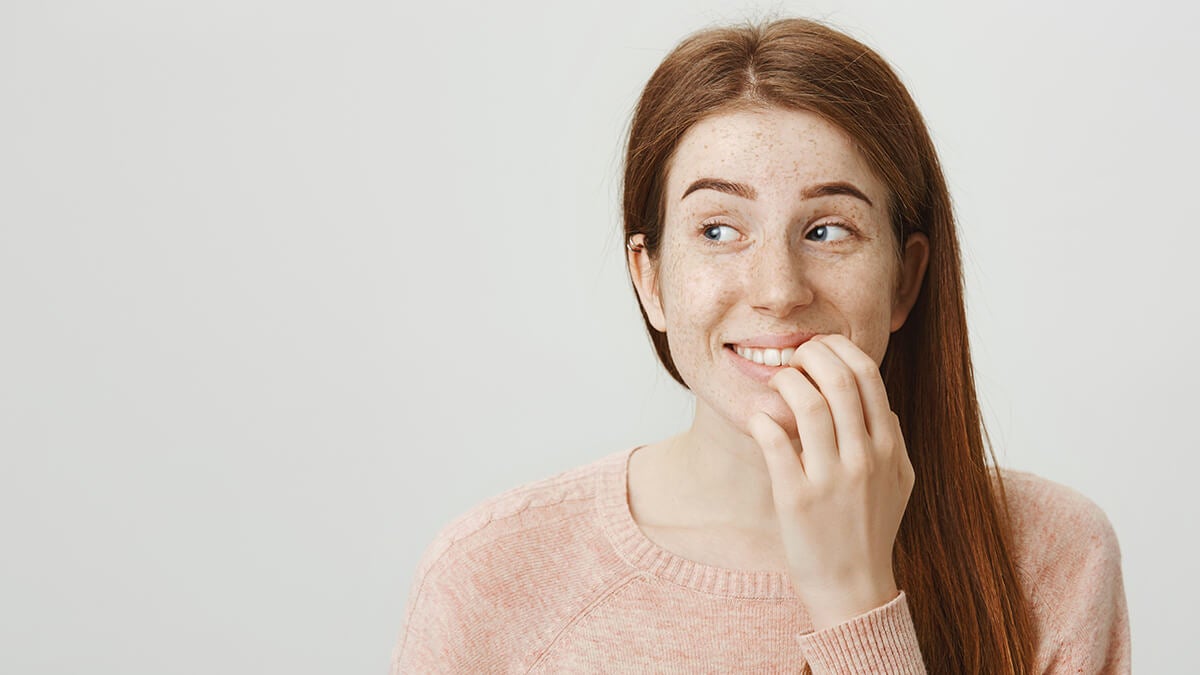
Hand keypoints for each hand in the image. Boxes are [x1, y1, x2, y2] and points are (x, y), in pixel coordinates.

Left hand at [747, 334, 914, 630]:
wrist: (853, 587)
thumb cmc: (870, 530)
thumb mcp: (898, 482)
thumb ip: (892, 439)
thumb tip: (878, 401)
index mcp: (887, 448)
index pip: (868, 376)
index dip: (838, 350)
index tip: (818, 350)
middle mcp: (863, 459)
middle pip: (839, 380)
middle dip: (810, 355)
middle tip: (793, 359)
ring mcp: (830, 479)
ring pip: (807, 406)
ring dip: (785, 382)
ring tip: (775, 383)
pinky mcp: (796, 498)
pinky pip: (775, 443)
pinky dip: (763, 420)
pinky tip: (760, 419)